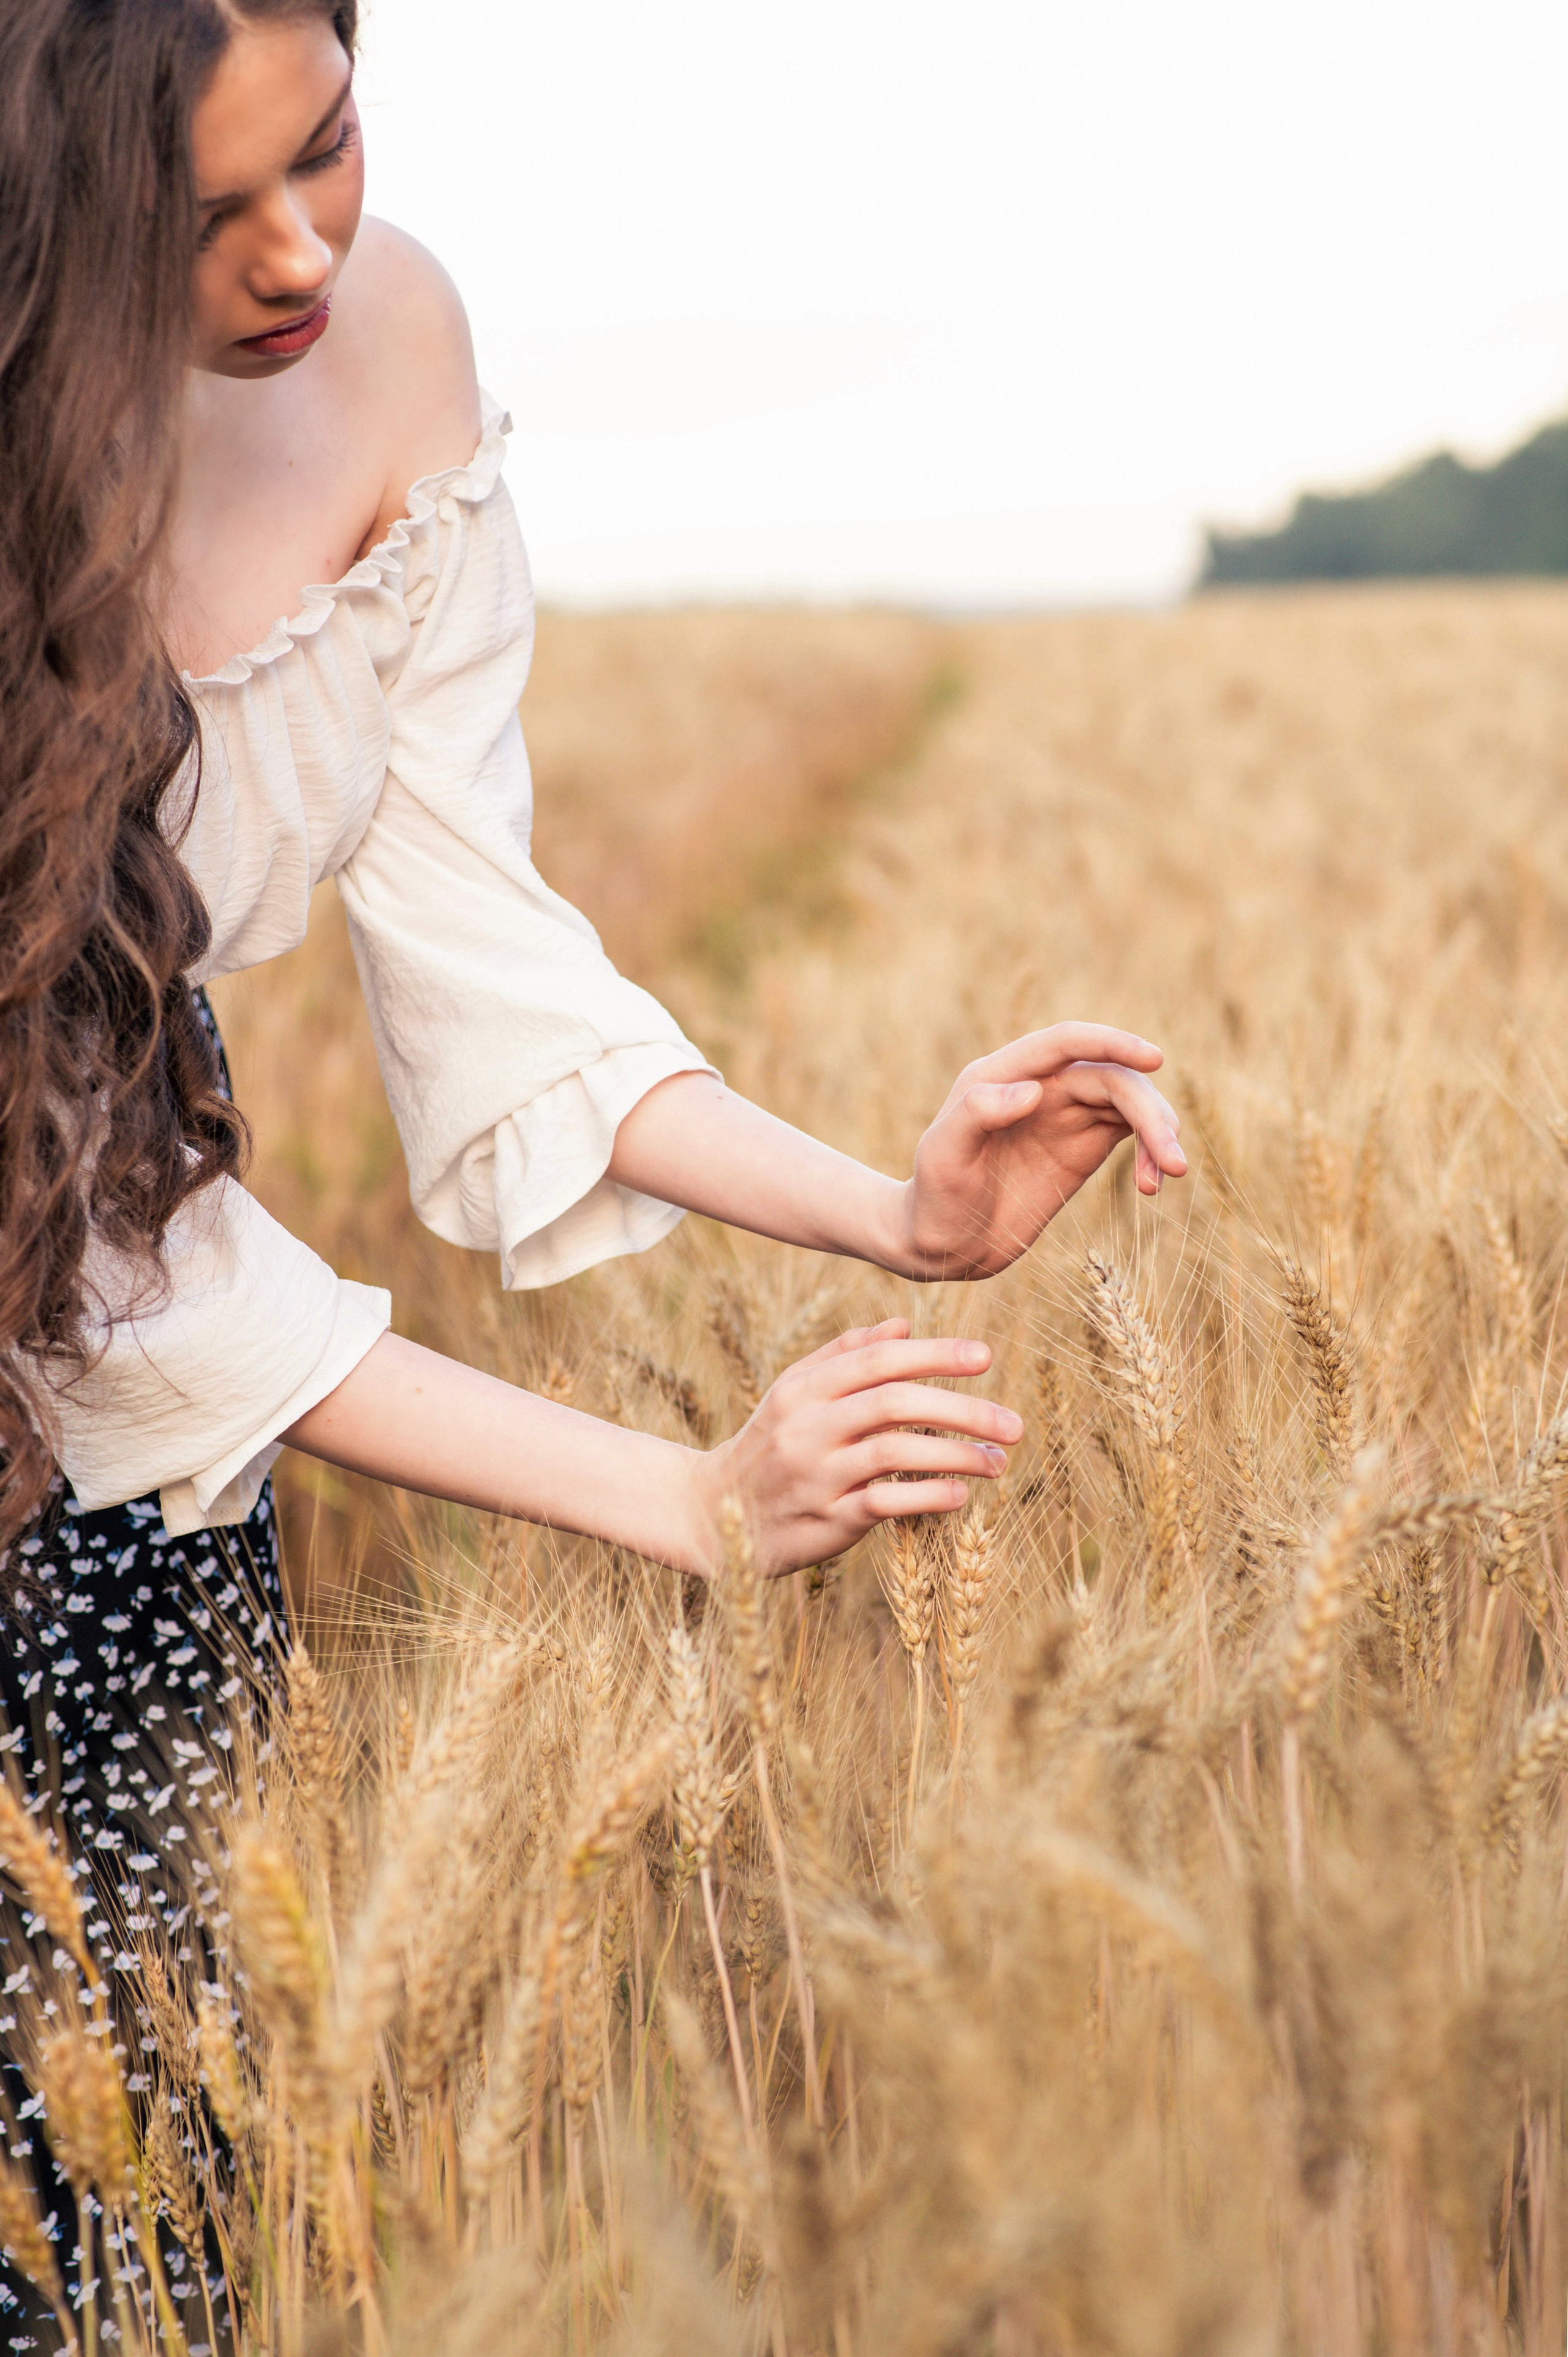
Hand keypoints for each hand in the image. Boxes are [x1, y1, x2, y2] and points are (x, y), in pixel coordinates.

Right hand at [691, 1319, 1020, 1576]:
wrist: (714, 1515)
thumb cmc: (770, 1445)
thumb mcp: (795, 1393)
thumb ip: (845, 1356)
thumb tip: (902, 1325)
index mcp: (805, 1388)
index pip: (878, 1360)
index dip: (934, 1354)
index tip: (984, 1357)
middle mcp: (809, 1426)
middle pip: (895, 1402)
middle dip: (962, 1409)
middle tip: (1014, 1423)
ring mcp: (816, 1474)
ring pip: (895, 1452)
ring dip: (957, 1455)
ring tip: (999, 1462)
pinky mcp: (825, 1519)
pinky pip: (884, 1502)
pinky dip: (928, 1496)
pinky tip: (962, 1494)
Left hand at [895, 1022, 1186, 1278]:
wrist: (944, 1243)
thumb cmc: (936, 1196)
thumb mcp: (943, 1156)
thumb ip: (977, 1114)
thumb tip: (1034, 1091)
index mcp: (1003, 1074)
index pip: (1067, 1043)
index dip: (1112, 1043)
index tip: (1154, 1059)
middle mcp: (1041, 1086)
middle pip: (1111, 1078)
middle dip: (1149, 1110)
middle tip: (1174, 1158)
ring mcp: (1066, 1116)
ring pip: (1128, 1104)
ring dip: (1159, 1131)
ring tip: (1172, 1173)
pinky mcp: (1083, 1148)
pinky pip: (1130, 1134)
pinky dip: (1150, 1152)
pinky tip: (1154, 1184)